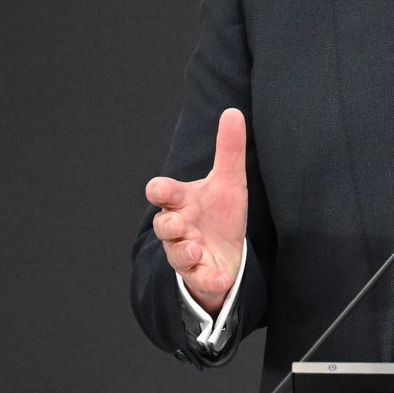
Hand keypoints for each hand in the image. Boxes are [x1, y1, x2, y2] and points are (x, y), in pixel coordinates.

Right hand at [145, 108, 247, 315]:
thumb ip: (228, 150)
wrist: (227, 253)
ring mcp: (186, 254)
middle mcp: (179, 228)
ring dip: (183, 252)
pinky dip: (209, 280)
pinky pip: (200, 280)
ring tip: (195, 249)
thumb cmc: (219, 214)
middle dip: (168, 224)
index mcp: (182, 202)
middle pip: (163, 225)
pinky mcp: (200, 276)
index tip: (162, 189)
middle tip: (178, 223)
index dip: (160, 191)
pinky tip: (222, 278)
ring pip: (176, 255)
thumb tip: (233, 111)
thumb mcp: (229, 181)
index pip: (162, 193)